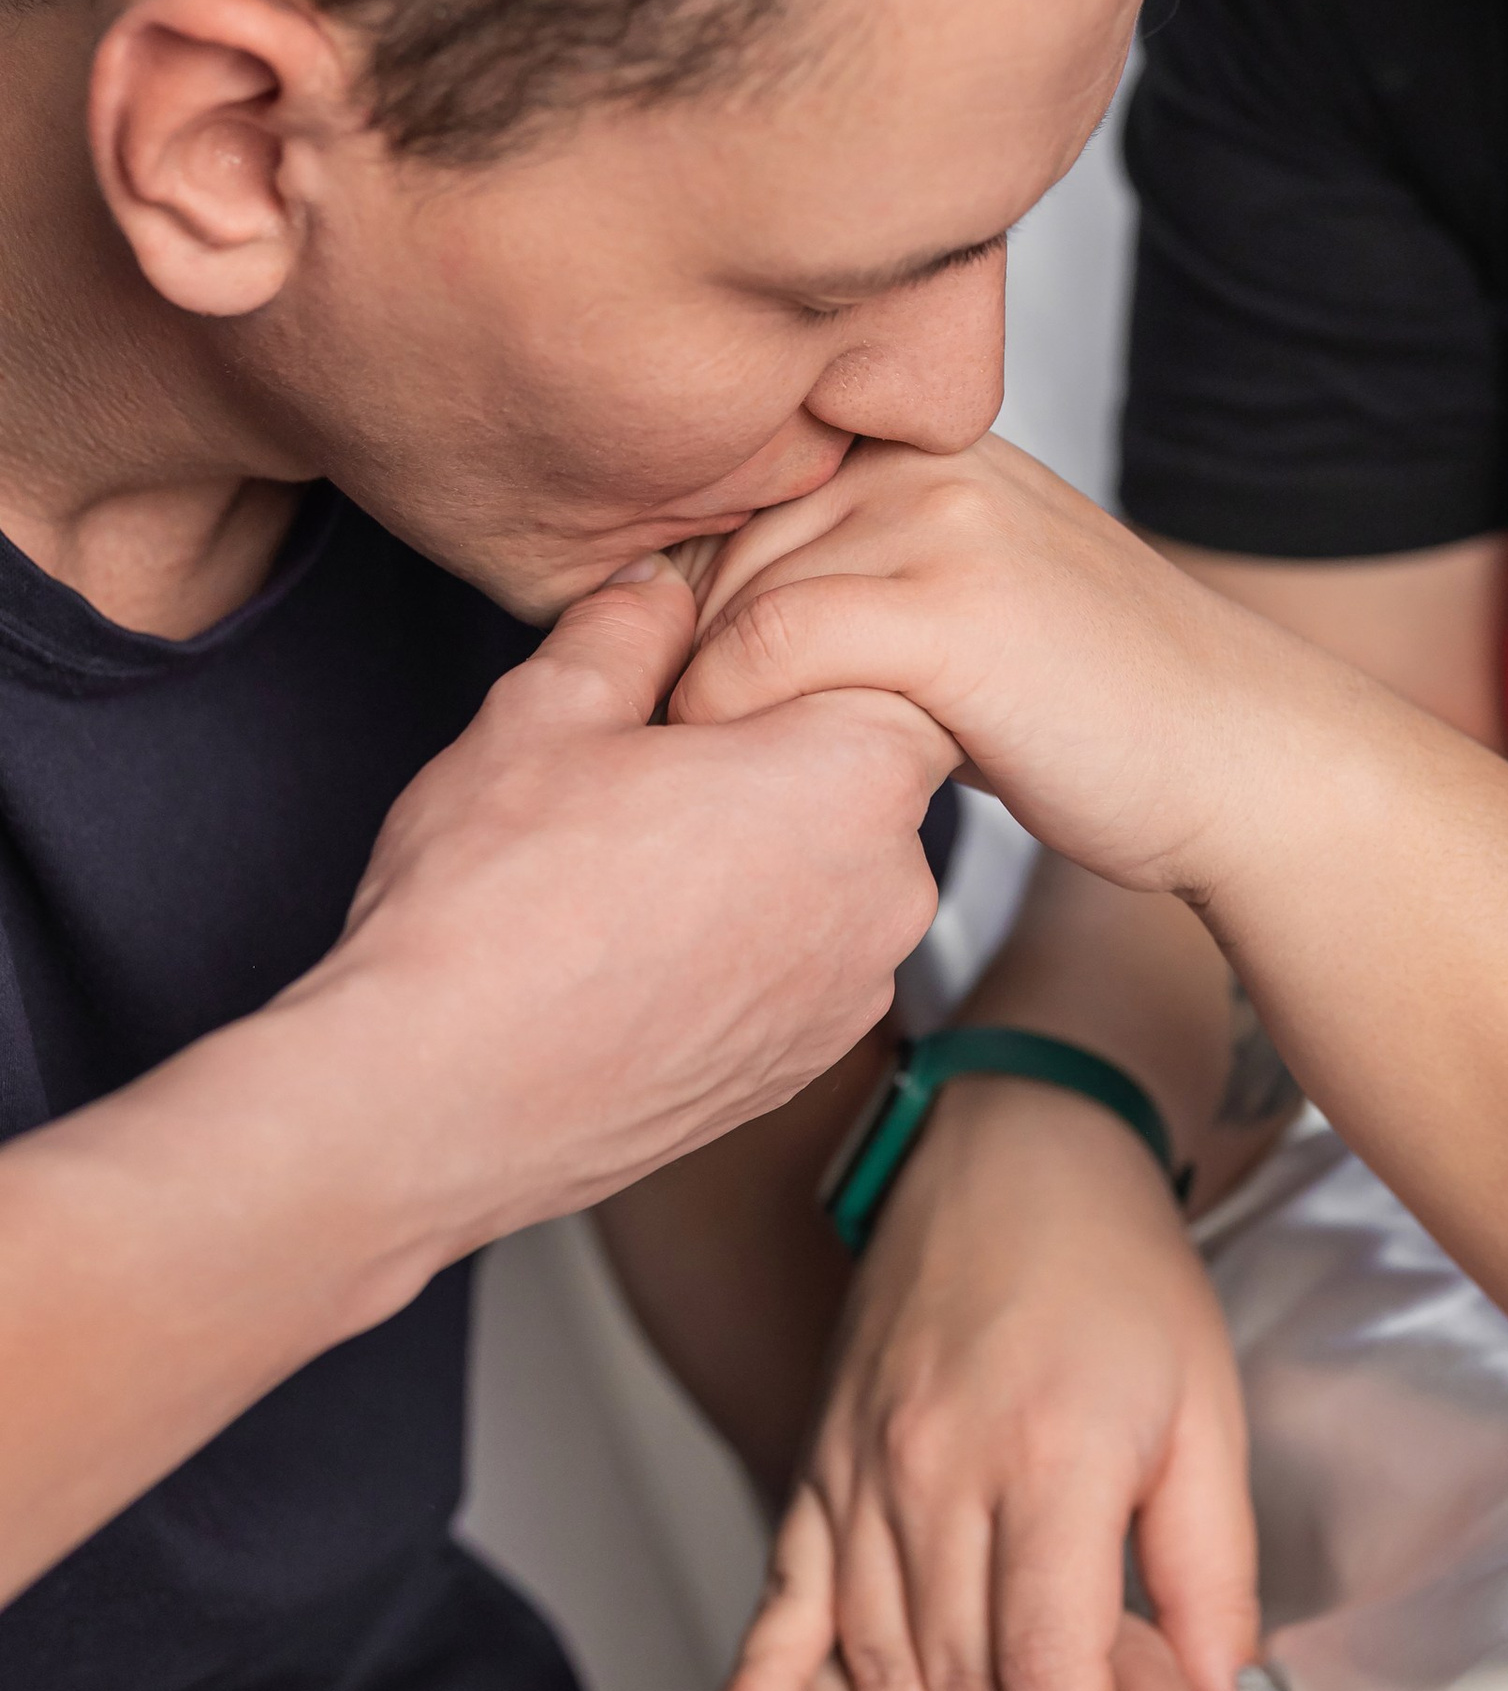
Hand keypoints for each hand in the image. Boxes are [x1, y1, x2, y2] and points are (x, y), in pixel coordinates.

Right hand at [277, 555, 958, 1270]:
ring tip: (629, 863)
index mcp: (854, 776)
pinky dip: (743, 942)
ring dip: (760, 854)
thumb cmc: (493, 901)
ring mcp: (851, 994)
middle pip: (866, 775)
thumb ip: (628, 628)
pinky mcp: (802, 1069)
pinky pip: (800, 966)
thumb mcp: (547, 709)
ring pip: (833, 877)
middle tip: (652, 764)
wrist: (434, 1100)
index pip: (888, 668)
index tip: (704, 676)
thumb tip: (657, 589)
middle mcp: (889, 891)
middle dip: (779, 755)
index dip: (795, 657)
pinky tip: (636, 943)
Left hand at [672, 440, 1386, 908]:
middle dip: (675, 649)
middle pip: (719, 542)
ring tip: (698, 770)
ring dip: (693, 689)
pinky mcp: (953, 610)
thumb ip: (867, 583)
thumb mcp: (975, 607)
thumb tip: (701, 630)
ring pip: (730, 591)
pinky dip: (725, 711)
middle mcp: (932, 464)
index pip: (738, 496)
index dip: (683, 596)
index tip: (668, 684)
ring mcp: (947, 526)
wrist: (1244, 758)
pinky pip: (769, 646)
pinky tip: (740, 768)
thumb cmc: (1108, 712)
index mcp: (932, 452)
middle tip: (666, 747)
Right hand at [700, 1076, 1263, 1690]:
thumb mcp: (1206, 1411)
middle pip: (946, 1689)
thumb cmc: (1121, 1266)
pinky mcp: (821, 1457)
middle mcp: (938, 1468)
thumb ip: (1215, 1572)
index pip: (1045, 1666)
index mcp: (1051, 1456)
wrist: (1014, 1134)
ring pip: (864, 1663)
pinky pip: (784, 1589)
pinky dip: (761, 1685)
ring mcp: (863, 1465)